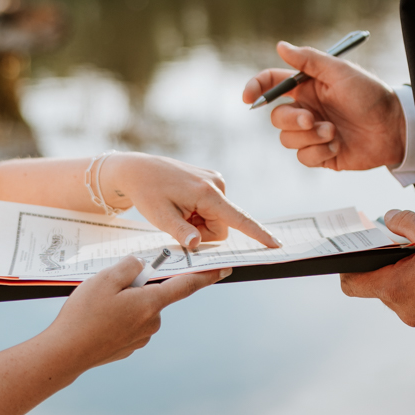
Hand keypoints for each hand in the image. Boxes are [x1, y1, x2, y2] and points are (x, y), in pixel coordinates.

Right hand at [41, 255, 226, 370]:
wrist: (65, 353)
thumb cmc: (84, 314)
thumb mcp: (105, 279)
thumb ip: (129, 266)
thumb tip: (140, 266)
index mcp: (150, 303)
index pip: (185, 285)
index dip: (205, 275)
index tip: (223, 269)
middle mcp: (152, 322)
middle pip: (154, 294)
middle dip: (137, 285)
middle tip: (109, 287)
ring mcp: (141, 338)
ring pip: (140, 309)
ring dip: (126, 302)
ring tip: (97, 306)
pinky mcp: (129, 348)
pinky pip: (129, 324)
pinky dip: (118, 318)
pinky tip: (97, 321)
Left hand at [100, 153, 280, 248]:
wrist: (138, 169)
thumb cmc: (148, 192)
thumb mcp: (160, 217)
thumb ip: (181, 232)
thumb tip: (197, 244)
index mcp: (207, 193)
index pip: (237, 219)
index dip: (257, 234)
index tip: (275, 244)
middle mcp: (217, 184)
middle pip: (222, 226)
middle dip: (203, 232)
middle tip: (178, 221)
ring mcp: (215, 180)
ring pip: (217, 219)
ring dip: (199, 222)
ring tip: (178, 209)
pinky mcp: (211, 181)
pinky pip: (213, 208)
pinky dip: (199, 212)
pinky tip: (182, 203)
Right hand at [244, 41, 404, 170]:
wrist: (394, 128)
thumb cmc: (371, 95)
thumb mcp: (340, 72)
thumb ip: (309, 60)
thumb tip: (280, 46)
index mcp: (307, 87)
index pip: (272, 84)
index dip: (255, 87)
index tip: (249, 97)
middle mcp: (306, 109)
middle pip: (277, 117)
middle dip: (291, 120)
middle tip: (311, 120)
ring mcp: (313, 133)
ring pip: (287, 140)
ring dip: (310, 137)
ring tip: (334, 133)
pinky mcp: (321, 154)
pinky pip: (304, 157)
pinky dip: (319, 153)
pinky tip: (338, 147)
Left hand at [340, 209, 414, 333]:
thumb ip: (403, 221)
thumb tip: (390, 219)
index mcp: (394, 288)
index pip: (352, 284)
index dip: (349, 268)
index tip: (355, 256)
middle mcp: (403, 309)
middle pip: (380, 286)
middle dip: (388, 265)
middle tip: (404, 247)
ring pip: (402, 295)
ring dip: (408, 278)